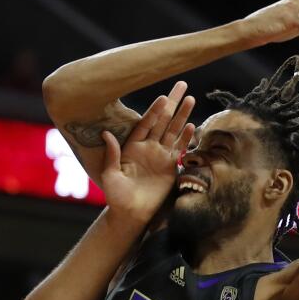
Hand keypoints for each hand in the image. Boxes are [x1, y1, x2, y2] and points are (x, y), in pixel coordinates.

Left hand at [100, 81, 195, 225]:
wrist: (131, 214)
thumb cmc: (116, 196)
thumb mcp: (110, 174)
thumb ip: (112, 154)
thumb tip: (105, 134)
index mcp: (133, 147)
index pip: (146, 123)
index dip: (154, 110)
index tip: (163, 97)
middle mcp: (148, 148)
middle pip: (163, 121)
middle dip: (173, 103)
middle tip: (182, 85)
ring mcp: (161, 156)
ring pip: (173, 131)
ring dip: (182, 116)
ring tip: (191, 99)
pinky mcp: (170, 167)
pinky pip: (180, 150)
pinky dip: (186, 138)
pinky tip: (192, 126)